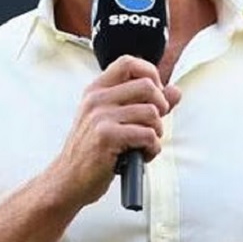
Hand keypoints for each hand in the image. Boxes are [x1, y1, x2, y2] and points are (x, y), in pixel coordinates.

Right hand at [51, 55, 181, 207]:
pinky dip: (152, 148)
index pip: (128, 62)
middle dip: (161, 106)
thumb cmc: (92, 151)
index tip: (154, 94)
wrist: (67, 180)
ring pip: (151, 112)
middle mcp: (96, 99)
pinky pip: (147, 135)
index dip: (150, 74)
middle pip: (146, 85)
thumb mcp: (113, 120)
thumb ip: (145, 103)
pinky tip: (142, 155)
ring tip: (146, 143)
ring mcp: (100, 116)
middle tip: (154, 123)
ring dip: (157, 132)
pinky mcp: (106, 137)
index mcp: (96, 90)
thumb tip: (175, 91)